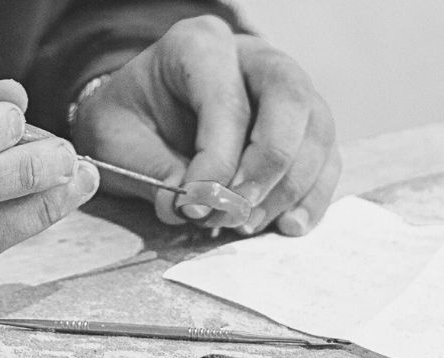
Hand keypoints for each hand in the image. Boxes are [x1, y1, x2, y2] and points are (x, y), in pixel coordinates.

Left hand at [71, 16, 339, 235]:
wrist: (138, 114)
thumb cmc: (128, 119)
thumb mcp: (116, 137)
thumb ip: (150, 169)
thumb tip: (187, 206)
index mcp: (198, 45)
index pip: (226, 99)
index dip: (216, 158)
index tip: (195, 203)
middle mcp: (252, 57)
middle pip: (290, 99)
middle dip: (267, 166)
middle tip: (233, 210)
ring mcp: (286, 87)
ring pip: (317, 130)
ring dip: (288, 188)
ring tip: (245, 224)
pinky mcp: (303, 124)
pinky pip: (326, 158)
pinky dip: (311, 197)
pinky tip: (286, 225)